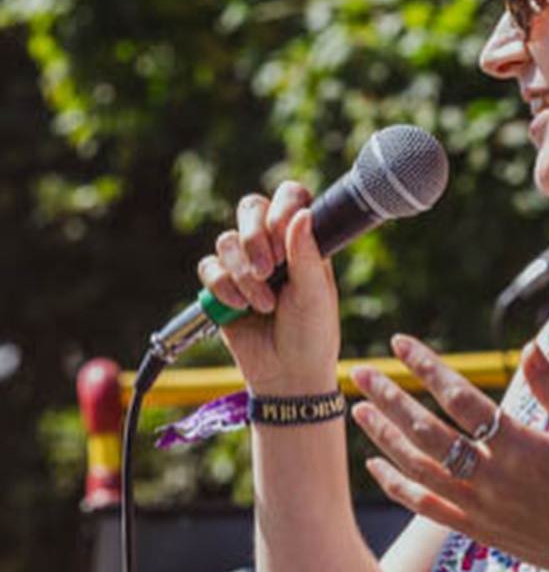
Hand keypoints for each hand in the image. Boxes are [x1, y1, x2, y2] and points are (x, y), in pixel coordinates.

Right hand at [196, 182, 340, 392]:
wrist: (287, 374)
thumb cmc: (312, 334)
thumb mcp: (316, 295)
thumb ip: (307, 254)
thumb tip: (301, 213)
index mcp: (304, 241)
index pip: (289, 197)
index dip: (282, 207)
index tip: (283, 232)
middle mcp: (273, 247)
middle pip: (250, 208)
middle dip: (255, 235)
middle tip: (269, 268)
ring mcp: (245, 264)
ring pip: (227, 241)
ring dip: (243, 273)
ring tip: (264, 304)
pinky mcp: (222, 285)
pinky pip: (209, 267)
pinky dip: (223, 287)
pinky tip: (240, 308)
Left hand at [350, 333, 548, 571]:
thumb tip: (529, 346)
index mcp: (522, 447)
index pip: (460, 398)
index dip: (427, 367)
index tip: (401, 342)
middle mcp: (494, 479)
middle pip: (426, 431)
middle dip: (390, 398)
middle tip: (361, 372)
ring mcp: (482, 508)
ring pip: (418, 468)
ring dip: (384, 437)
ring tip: (359, 409)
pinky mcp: (478, 531)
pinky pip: (426, 507)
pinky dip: (396, 485)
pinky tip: (376, 465)